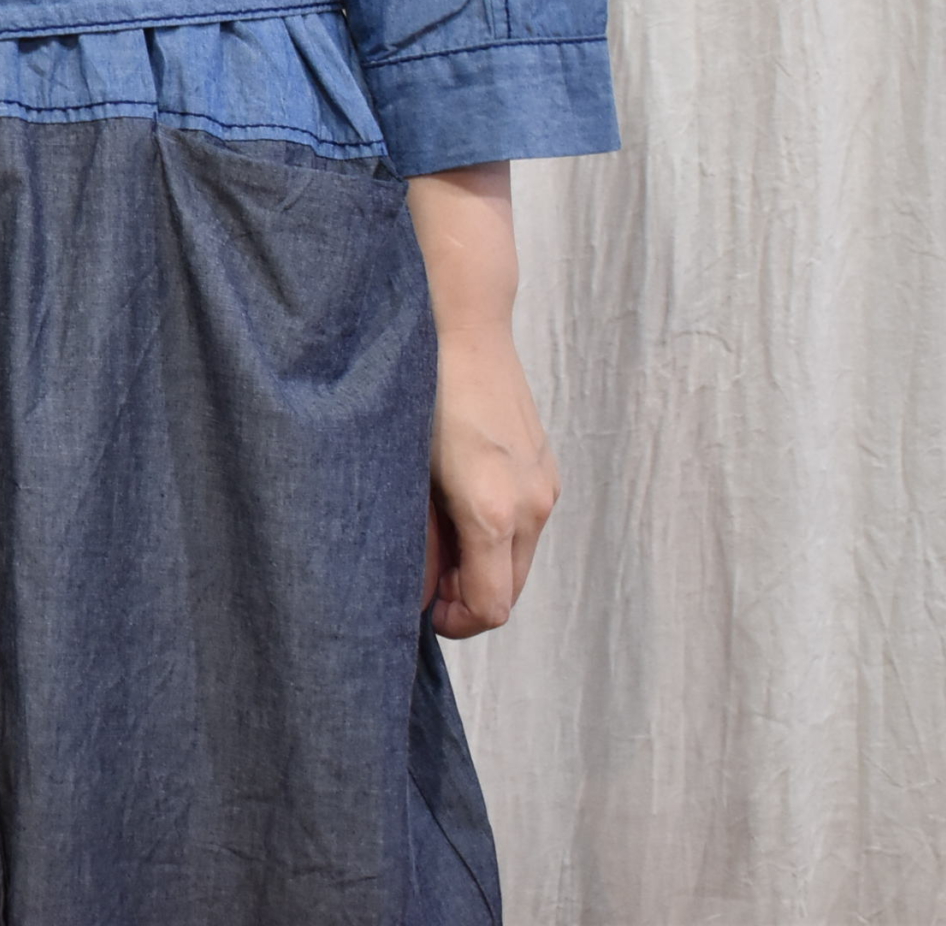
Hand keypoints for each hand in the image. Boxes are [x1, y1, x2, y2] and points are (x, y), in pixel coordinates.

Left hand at [404, 161, 558, 637]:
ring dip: (478, 564)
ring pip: (517, 558)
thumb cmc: (417, 393)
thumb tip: (412, 590)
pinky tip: (454, 502)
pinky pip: (525, 524)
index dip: (452, 622)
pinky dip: (494, 533)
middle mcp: (532, 503)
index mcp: (494, 511)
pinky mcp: (546, 465)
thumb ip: (411, 538)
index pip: (490, 608)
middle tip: (417, 575)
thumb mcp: (400, 472)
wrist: (460, 323)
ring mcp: (545, 483)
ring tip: (431, 531)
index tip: (417, 608)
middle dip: (463, 596)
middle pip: (507, 591)